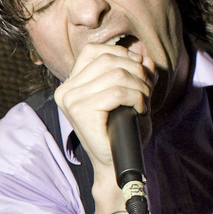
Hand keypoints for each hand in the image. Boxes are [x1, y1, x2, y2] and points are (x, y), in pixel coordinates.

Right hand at [53, 39, 154, 173]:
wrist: (115, 162)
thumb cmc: (121, 130)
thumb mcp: (129, 93)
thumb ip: (134, 72)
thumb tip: (143, 56)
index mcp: (71, 83)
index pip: (94, 51)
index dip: (121, 54)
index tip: (138, 70)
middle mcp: (66, 90)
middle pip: (108, 59)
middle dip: (136, 71)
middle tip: (146, 90)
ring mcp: (71, 100)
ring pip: (116, 74)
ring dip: (140, 86)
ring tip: (144, 101)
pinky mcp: (81, 111)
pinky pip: (116, 92)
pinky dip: (136, 98)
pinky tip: (139, 109)